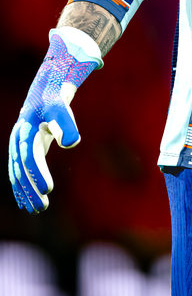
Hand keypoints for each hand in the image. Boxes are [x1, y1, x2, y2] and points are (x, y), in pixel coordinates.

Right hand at [8, 29, 100, 212]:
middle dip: (29, 188)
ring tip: (37, 209)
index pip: (30, 156)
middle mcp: (19, 138)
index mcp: (26, 129)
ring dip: (25, 191)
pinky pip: (20, 169)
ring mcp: (20, 143)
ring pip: (18, 172)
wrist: (46, 86)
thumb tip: (71, 142)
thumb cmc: (56, 97)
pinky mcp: (26, 146)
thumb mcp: (62, 107)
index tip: (48, 189)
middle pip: (21, 168)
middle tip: (42, 207)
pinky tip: (30, 199)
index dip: (37, 173)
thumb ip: (66, 123)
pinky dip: (23, 185)